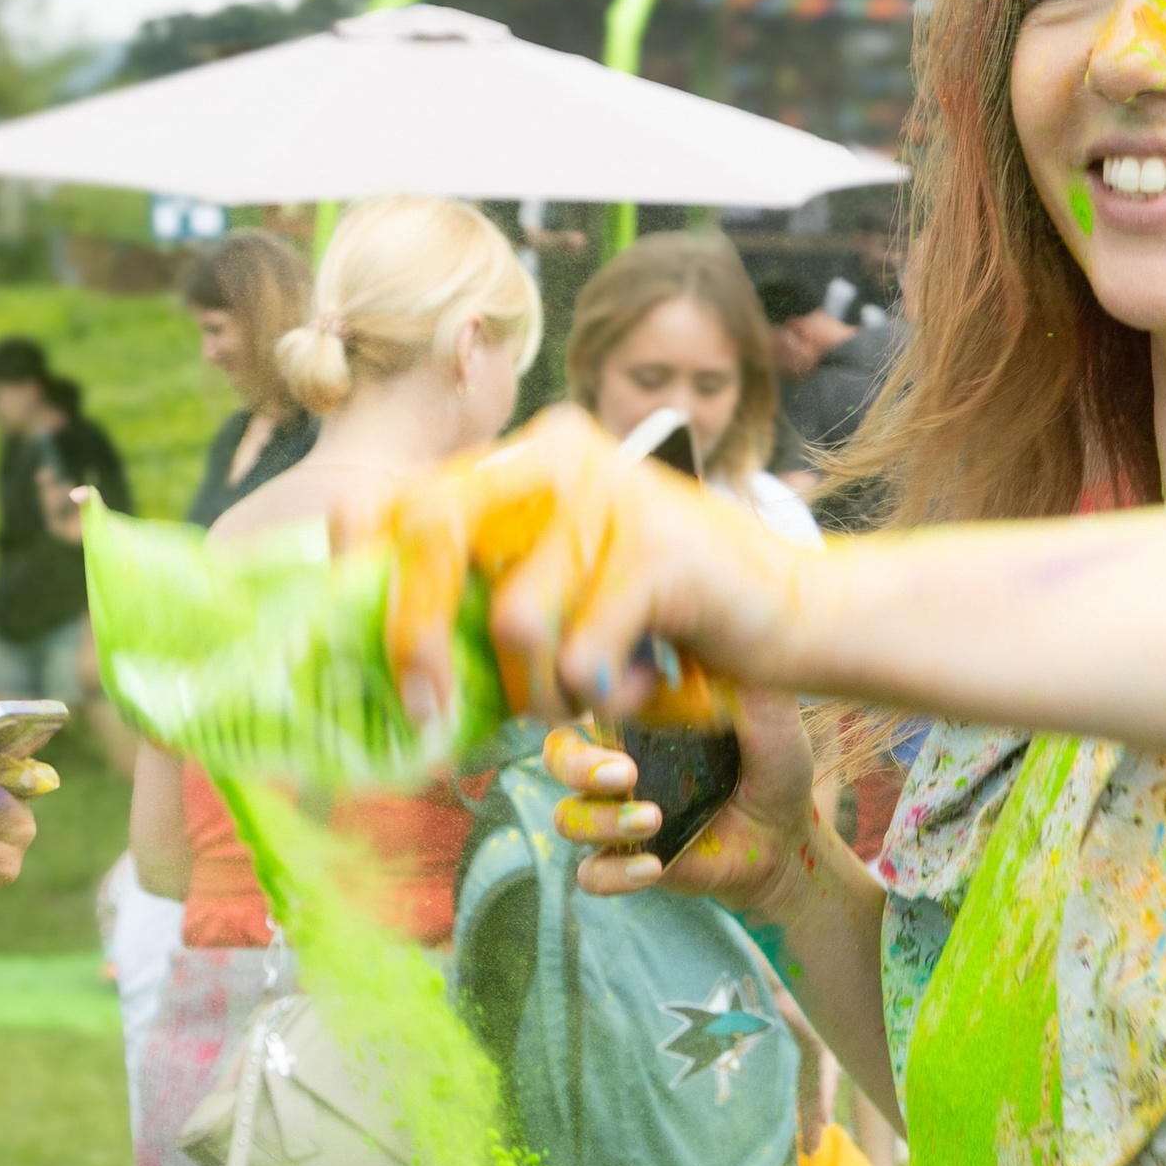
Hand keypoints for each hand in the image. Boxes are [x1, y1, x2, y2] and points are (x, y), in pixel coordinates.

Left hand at [382, 406, 808, 728]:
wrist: (803, 614)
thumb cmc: (668, 618)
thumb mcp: (566, 587)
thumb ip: (491, 594)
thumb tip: (392, 665)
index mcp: (528, 454)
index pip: (408, 492)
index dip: (363, 562)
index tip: (365, 641)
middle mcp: (559, 454)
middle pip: (434, 531)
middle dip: (417, 637)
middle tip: (429, 712)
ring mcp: (610, 493)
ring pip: (513, 622)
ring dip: (544, 691)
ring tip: (593, 693)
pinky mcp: (656, 548)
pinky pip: (581, 657)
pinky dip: (605, 697)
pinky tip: (646, 686)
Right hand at [542, 683, 821, 917]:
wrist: (790, 833)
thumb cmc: (772, 762)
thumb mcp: (764, 710)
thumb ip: (735, 673)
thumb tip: (703, 626)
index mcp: (636, 720)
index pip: (580, 699)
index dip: (580, 697)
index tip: (614, 699)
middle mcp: (615, 764)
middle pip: (556, 757)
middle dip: (578, 764)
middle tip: (628, 773)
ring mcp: (616, 815)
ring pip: (566, 818)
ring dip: (601, 821)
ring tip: (653, 820)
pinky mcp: (627, 861)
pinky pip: (590, 873)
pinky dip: (614, 873)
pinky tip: (654, 866)